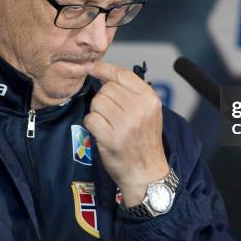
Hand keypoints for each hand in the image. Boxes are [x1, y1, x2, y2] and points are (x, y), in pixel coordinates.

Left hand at [84, 61, 168, 206]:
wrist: (147, 173)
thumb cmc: (144, 141)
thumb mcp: (149, 112)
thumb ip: (132, 92)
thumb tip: (104, 74)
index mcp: (150, 99)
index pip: (123, 74)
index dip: (104, 69)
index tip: (92, 67)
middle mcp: (139, 109)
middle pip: (106, 89)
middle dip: (103, 99)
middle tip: (112, 114)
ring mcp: (125, 124)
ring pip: (97, 102)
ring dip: (97, 112)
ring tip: (109, 124)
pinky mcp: (111, 138)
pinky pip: (90, 119)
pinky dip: (92, 125)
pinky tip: (102, 132)